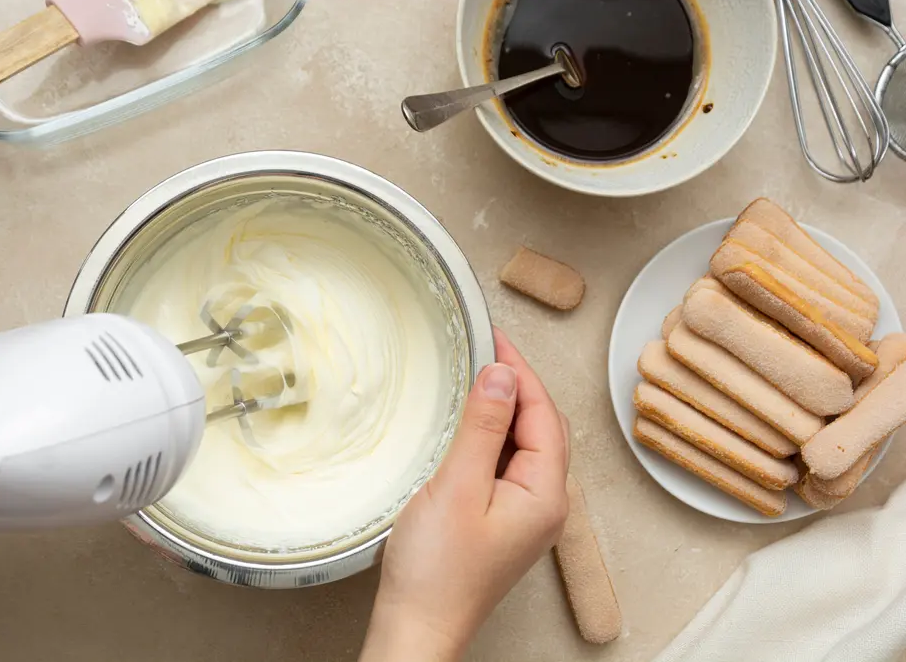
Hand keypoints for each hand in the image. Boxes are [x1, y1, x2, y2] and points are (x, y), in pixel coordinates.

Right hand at [360, 328, 569, 661]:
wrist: (418, 626)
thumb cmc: (436, 571)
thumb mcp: (457, 486)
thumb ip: (483, 427)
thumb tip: (502, 375)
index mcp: (545, 494)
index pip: (544, 413)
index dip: (521, 371)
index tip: (494, 338)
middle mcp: (545, 504)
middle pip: (541, 426)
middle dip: (517, 384)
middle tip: (484, 349)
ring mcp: (525, 513)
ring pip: (524, 444)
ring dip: (504, 408)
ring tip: (475, 377)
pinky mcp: (502, 520)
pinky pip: (506, 463)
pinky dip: (491, 435)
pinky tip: (469, 425)